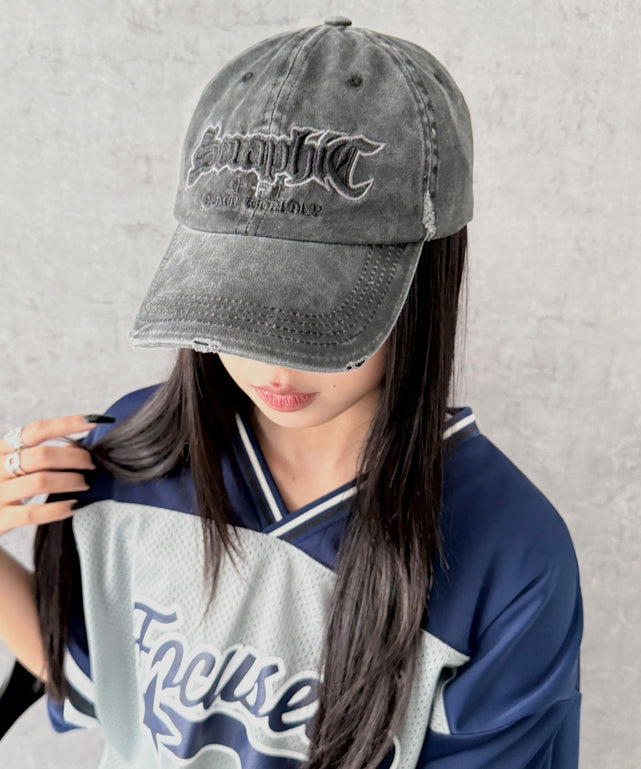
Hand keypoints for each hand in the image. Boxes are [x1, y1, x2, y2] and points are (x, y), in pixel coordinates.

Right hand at [0, 415, 98, 535]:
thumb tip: (76, 447)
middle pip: (43, 455)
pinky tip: (73, 507)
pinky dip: (57, 509)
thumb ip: (41, 456)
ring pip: (41, 481)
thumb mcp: (16, 465)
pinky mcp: (0, 518)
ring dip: (70, 481)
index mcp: (3, 449)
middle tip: (91, 465)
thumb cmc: (5, 487)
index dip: (67, 423)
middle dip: (74, 458)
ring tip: (84, 484)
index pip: (37, 430)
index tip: (94, 421)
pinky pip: (32, 513)